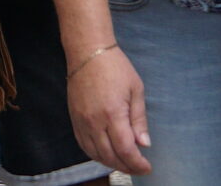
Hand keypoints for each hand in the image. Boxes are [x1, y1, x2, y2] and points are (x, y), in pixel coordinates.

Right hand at [65, 43, 151, 175]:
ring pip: (95, 154)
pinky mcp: (74, 119)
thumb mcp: (136, 89)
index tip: (146, 168)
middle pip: (110, 156)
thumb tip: (144, 144)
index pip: (126, 150)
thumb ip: (139, 119)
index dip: (137, 163)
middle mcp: (95, 121)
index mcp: (113, 113)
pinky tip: (105, 155)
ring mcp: (82, 121)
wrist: (88, 51)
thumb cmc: (115, 66)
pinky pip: (83, 145)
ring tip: (124, 163)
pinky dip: (95, 155)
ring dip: (111, 163)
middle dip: (126, 167)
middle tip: (138, 167)